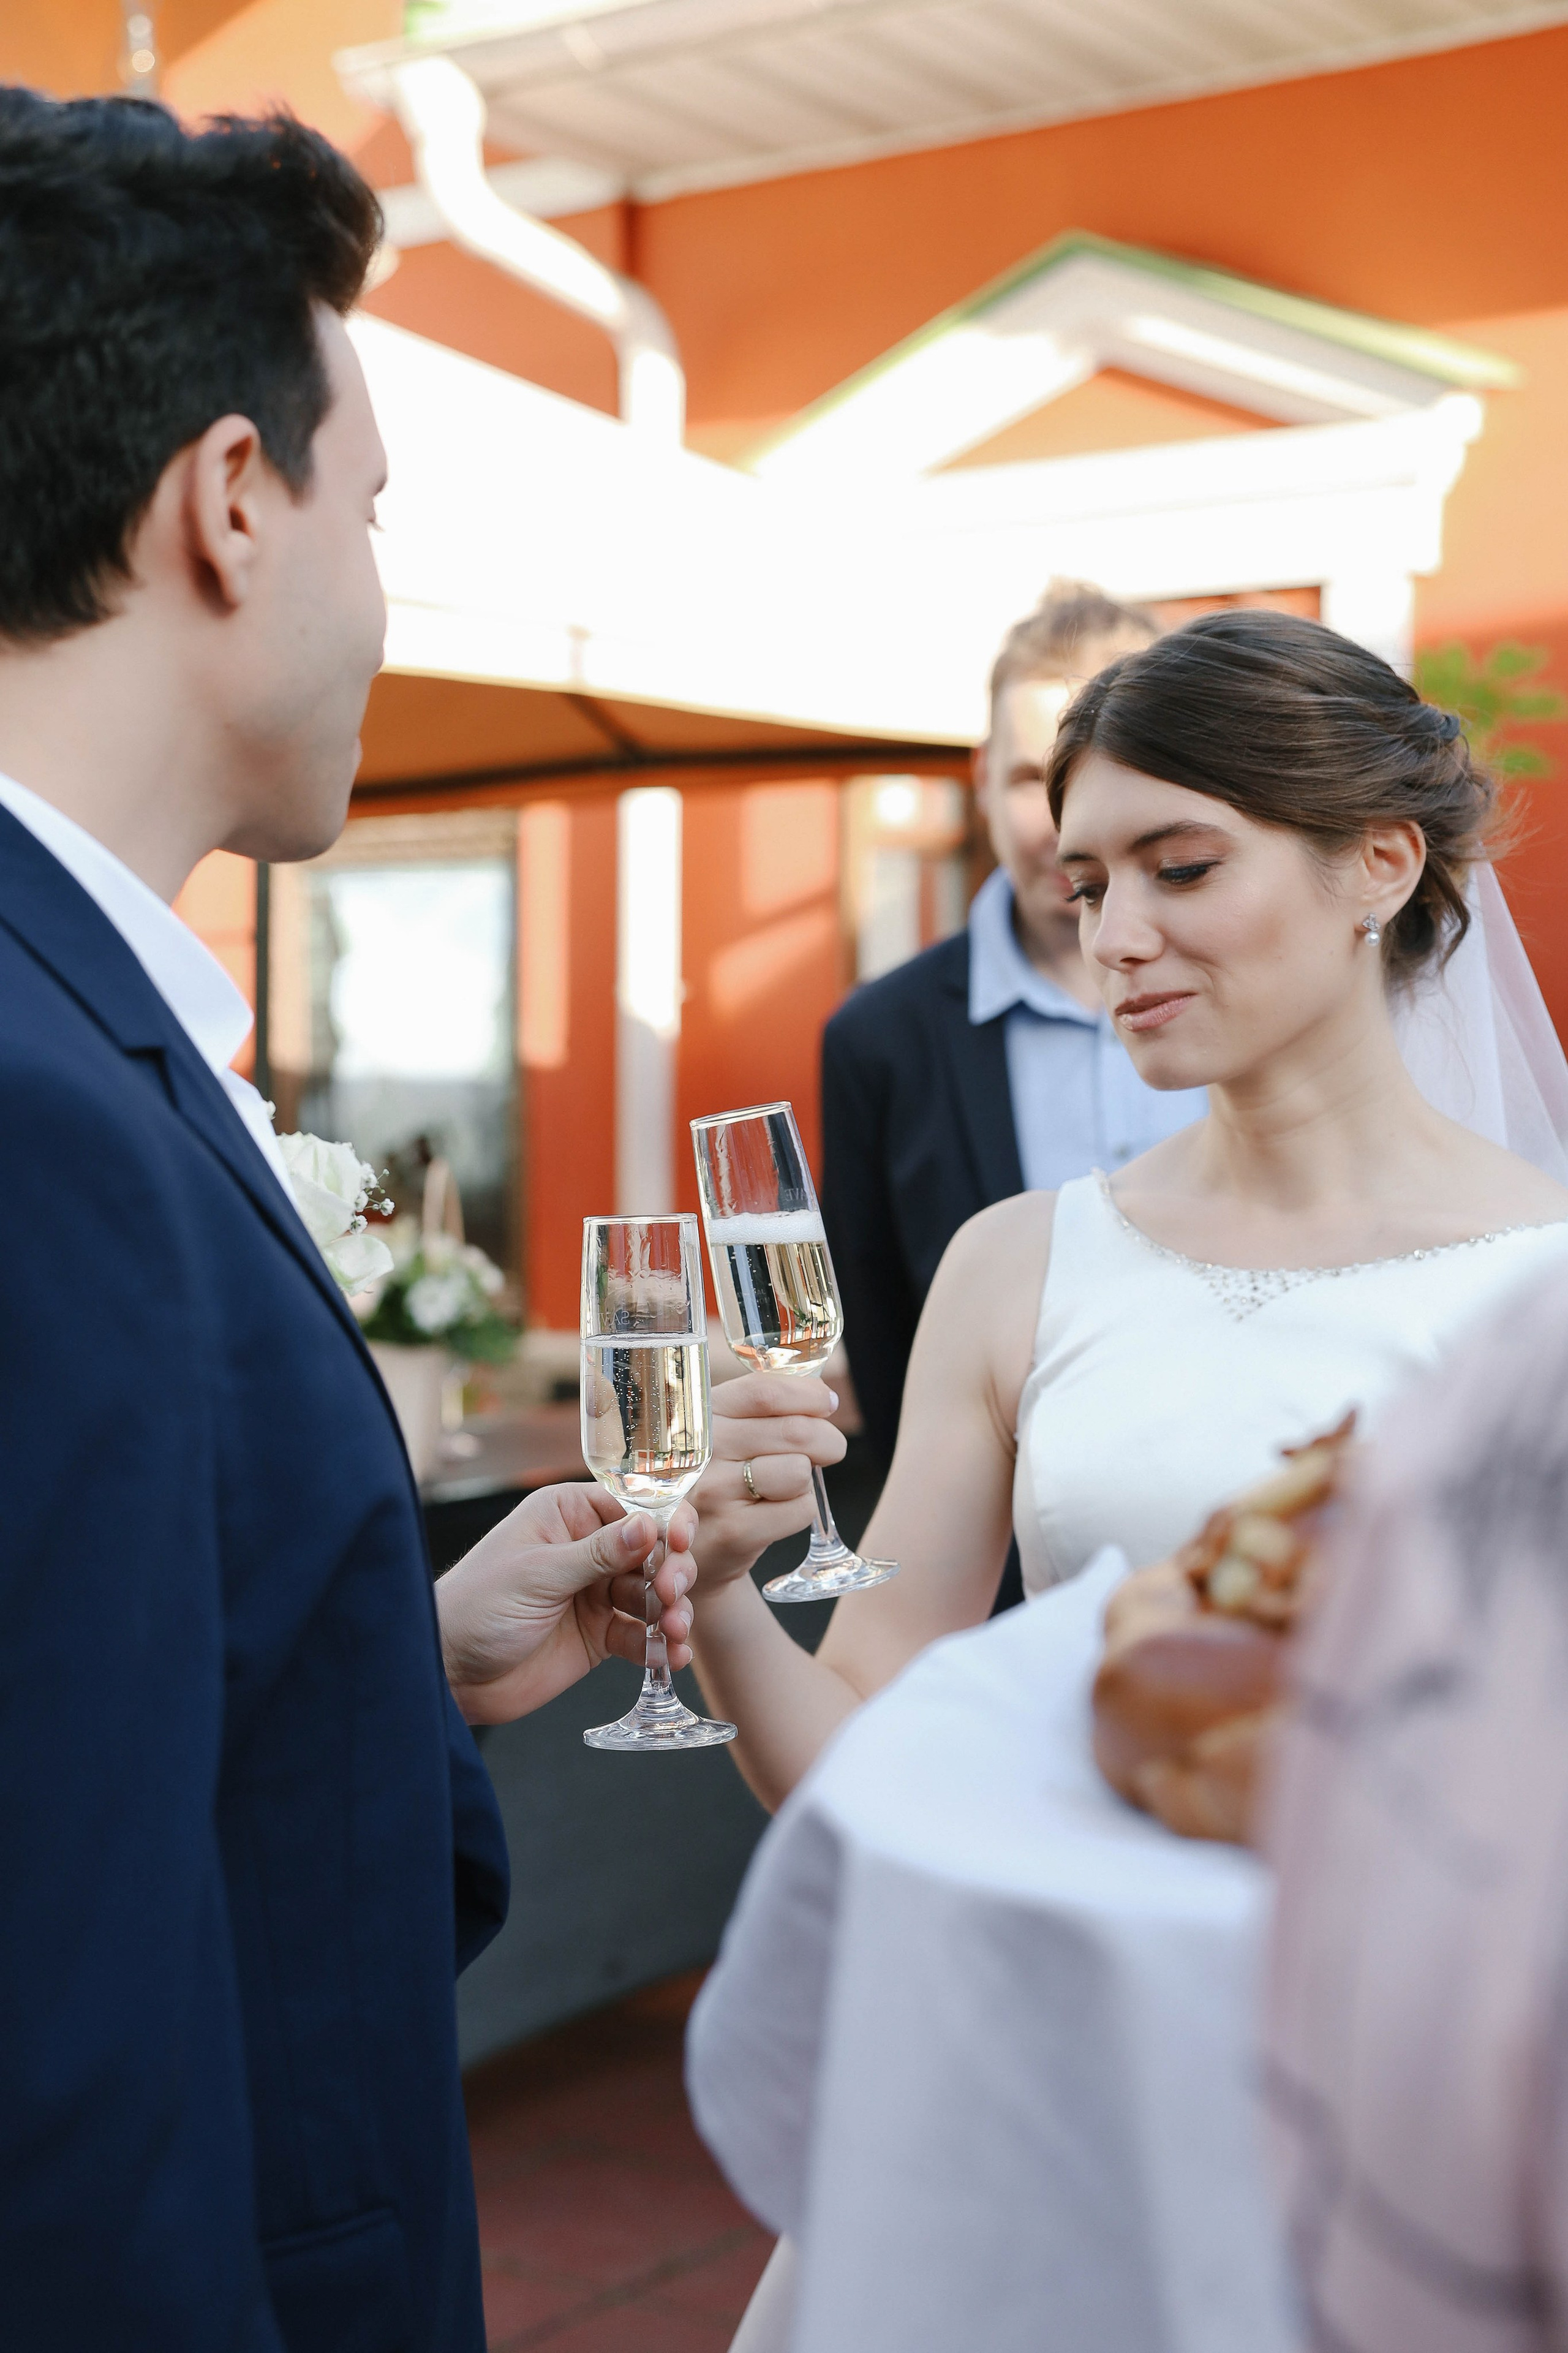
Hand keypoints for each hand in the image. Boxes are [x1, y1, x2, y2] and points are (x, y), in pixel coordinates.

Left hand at [437, 1484, 697, 1724]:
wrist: (450, 1674)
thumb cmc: (476, 1607)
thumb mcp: (537, 1574)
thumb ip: (596, 1553)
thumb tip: (648, 1525)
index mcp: (566, 1515)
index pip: (632, 1507)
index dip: (662, 1523)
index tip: (677, 1544)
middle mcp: (586, 1549)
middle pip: (651, 1551)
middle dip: (670, 1572)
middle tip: (670, 1596)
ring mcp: (594, 1593)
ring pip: (653, 1594)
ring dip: (672, 1612)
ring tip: (675, 1633)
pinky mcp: (599, 1635)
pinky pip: (641, 1635)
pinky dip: (660, 1645)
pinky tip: (671, 1657)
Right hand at [689, 1372, 845, 1593]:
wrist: (682, 1550)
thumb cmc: (717, 1480)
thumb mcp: (722, 1434)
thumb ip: (761, 1408)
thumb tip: (824, 1396)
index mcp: (699, 1415)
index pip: (764, 1391)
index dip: (807, 1394)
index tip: (827, 1403)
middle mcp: (701, 1450)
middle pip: (795, 1430)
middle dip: (827, 1439)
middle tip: (828, 1449)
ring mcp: (714, 1491)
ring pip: (799, 1470)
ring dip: (807, 1478)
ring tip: (787, 1485)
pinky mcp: (733, 1532)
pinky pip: (801, 1509)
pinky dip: (802, 1510)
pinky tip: (776, 1511)